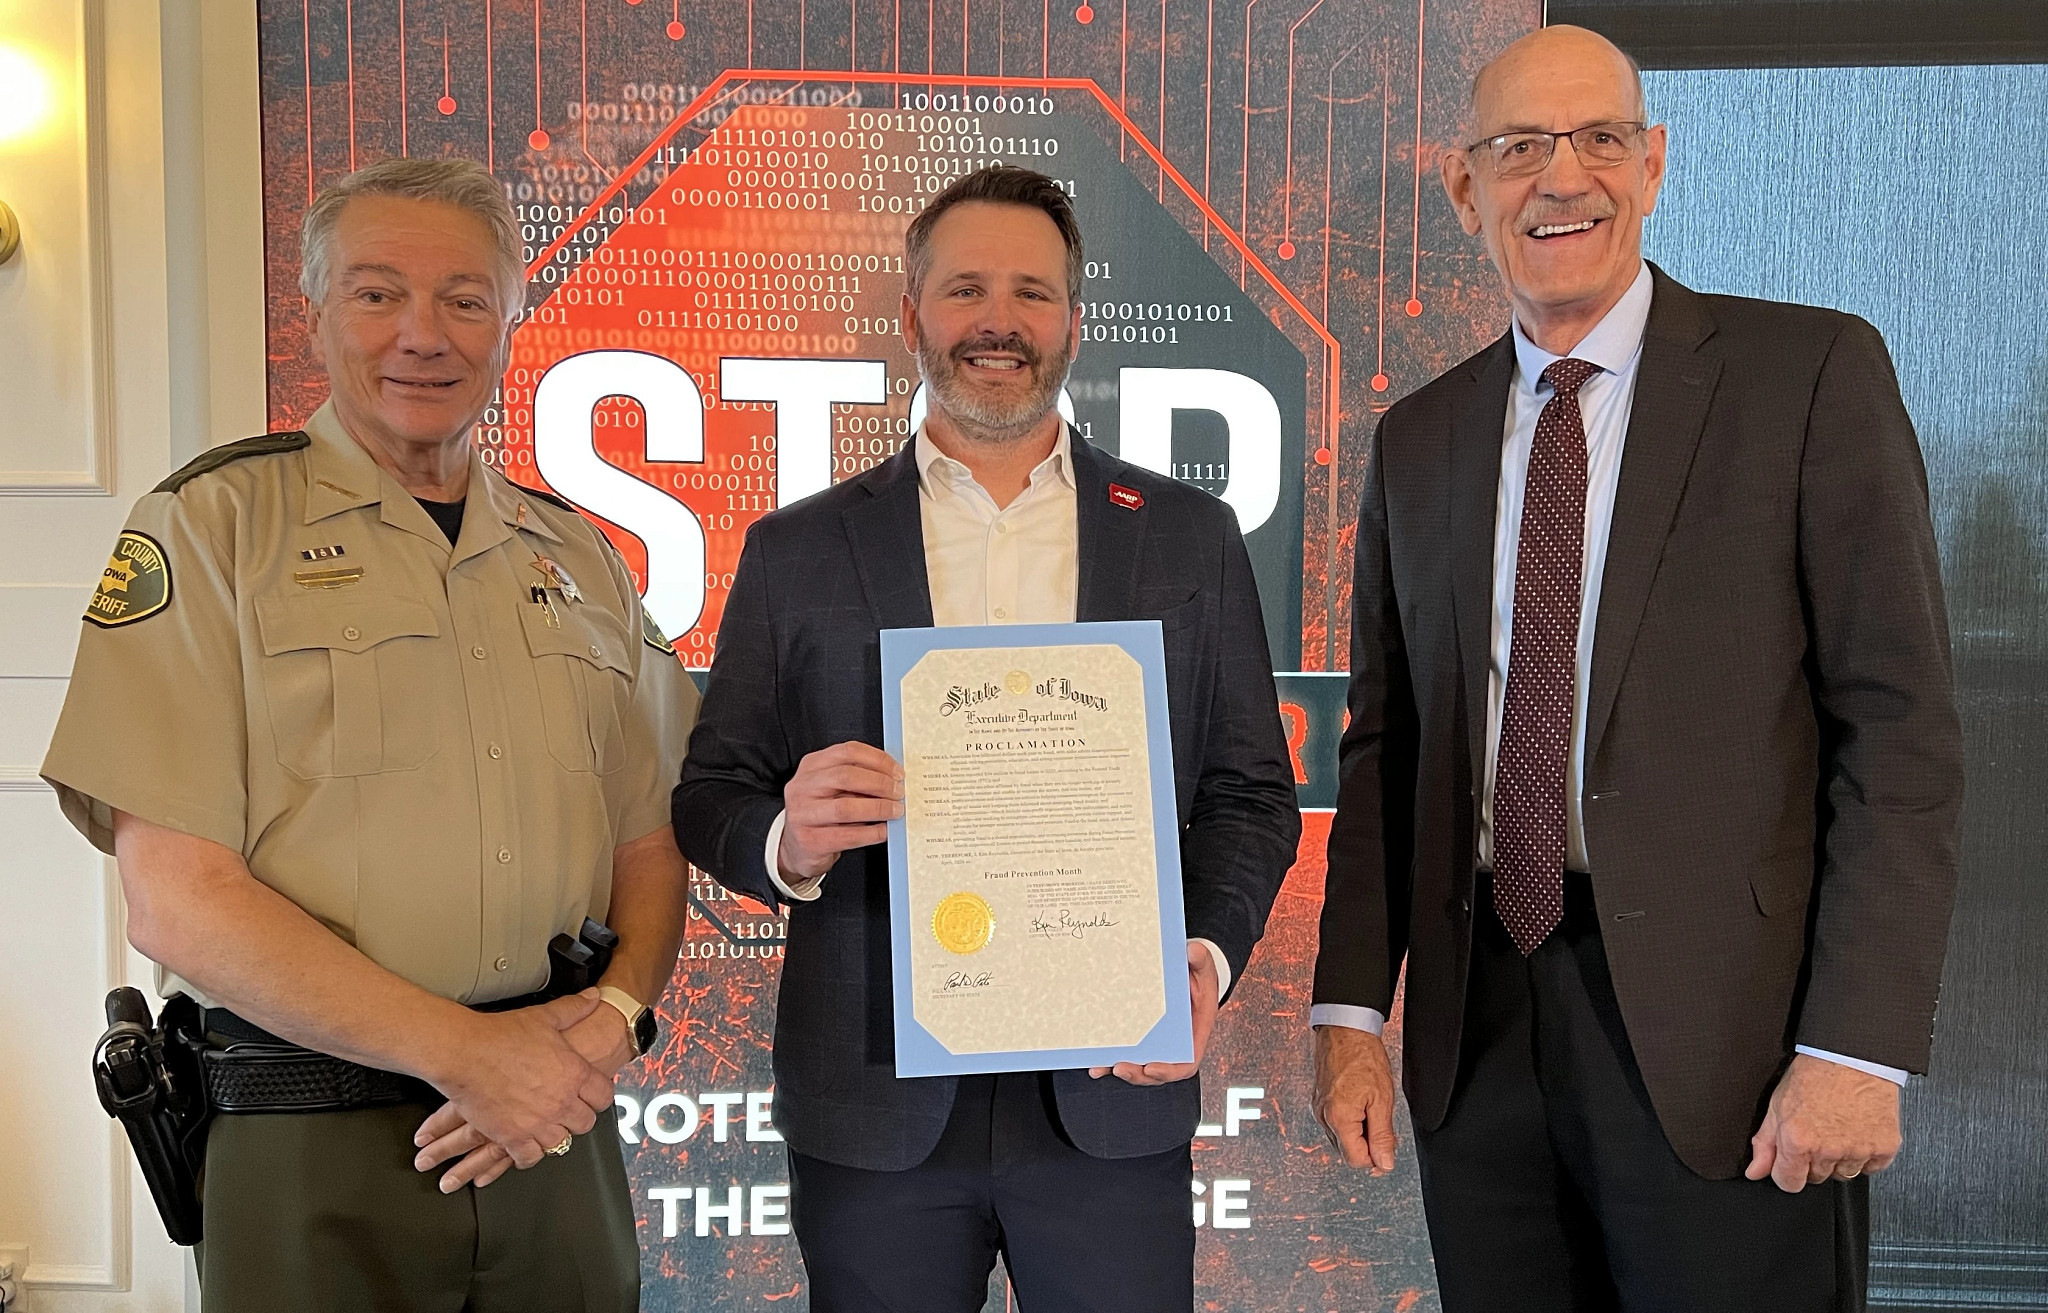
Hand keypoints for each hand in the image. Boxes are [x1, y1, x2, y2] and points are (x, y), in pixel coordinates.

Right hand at [410, 992, 614, 1189]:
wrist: (463, 1052)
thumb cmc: (499, 1036)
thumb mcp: (544, 1017)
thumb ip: (573, 1009)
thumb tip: (593, 998)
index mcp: (573, 1073)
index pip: (603, 1096)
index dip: (597, 1096)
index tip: (591, 1096)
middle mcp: (560, 1101)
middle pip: (585, 1123)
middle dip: (578, 1117)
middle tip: (568, 1112)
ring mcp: (537, 1122)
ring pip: (561, 1143)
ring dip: (555, 1135)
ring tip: (547, 1126)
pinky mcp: (512, 1137)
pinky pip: (530, 1157)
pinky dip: (529, 1154)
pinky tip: (526, 1146)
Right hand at [778, 742, 903, 881]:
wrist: (798, 847)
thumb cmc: (822, 813)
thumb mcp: (833, 787)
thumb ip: (857, 778)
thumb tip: (893, 778)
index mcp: (811, 766)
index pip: (847, 752)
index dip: (878, 760)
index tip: (897, 772)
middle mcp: (802, 787)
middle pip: (846, 776)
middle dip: (880, 783)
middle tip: (899, 792)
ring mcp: (802, 814)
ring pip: (845, 807)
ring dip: (877, 808)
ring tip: (895, 811)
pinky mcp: (809, 841)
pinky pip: (847, 836)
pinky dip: (871, 833)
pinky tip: (884, 830)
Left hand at [1088, 943, 1218, 1085]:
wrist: (1187, 973)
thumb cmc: (1198, 974)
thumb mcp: (1203, 965)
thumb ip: (1201, 959)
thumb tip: (1194, 950)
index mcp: (1194, 1035)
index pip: (1185, 1063)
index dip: (1169, 1070)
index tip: (1151, 1068)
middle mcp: (1174, 1044)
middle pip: (1157, 1071)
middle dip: (1138, 1074)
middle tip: (1119, 1068)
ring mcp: (1156, 1043)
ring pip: (1138, 1066)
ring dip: (1118, 1070)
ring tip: (1099, 1068)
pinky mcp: (1141, 1037)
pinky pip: (1126, 1052)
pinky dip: (1110, 1060)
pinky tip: (1094, 1061)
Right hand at [1312, 1025, 1398, 1174]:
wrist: (1345, 1028)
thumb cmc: (1362, 1056)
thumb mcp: (1382, 1100)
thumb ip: (1382, 1136)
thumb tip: (1384, 1162)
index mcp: (1338, 1119)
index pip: (1356, 1160)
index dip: (1376, 1159)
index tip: (1389, 1148)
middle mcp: (1324, 1117)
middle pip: (1348, 1151)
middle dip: (1368, 1145)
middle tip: (1385, 1124)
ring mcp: (1319, 1108)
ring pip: (1342, 1138)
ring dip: (1360, 1133)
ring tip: (1373, 1109)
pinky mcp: (1319, 1100)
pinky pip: (1335, 1122)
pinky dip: (1351, 1121)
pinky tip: (1362, 1104)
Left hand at [1745, 1053, 1901, 1192]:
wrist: (1853, 1056)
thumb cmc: (1815, 1074)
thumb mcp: (1777, 1105)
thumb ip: (1765, 1143)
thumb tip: (1755, 1171)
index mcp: (1799, 1141)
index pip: (1789, 1183)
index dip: (1786, 1171)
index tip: (1790, 1161)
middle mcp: (1829, 1150)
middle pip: (1816, 1178)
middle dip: (1812, 1161)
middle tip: (1817, 1132)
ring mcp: (1859, 1150)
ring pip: (1844, 1174)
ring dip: (1839, 1159)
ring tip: (1838, 1128)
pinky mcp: (1884, 1148)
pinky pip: (1871, 1167)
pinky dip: (1865, 1154)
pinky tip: (1858, 1131)